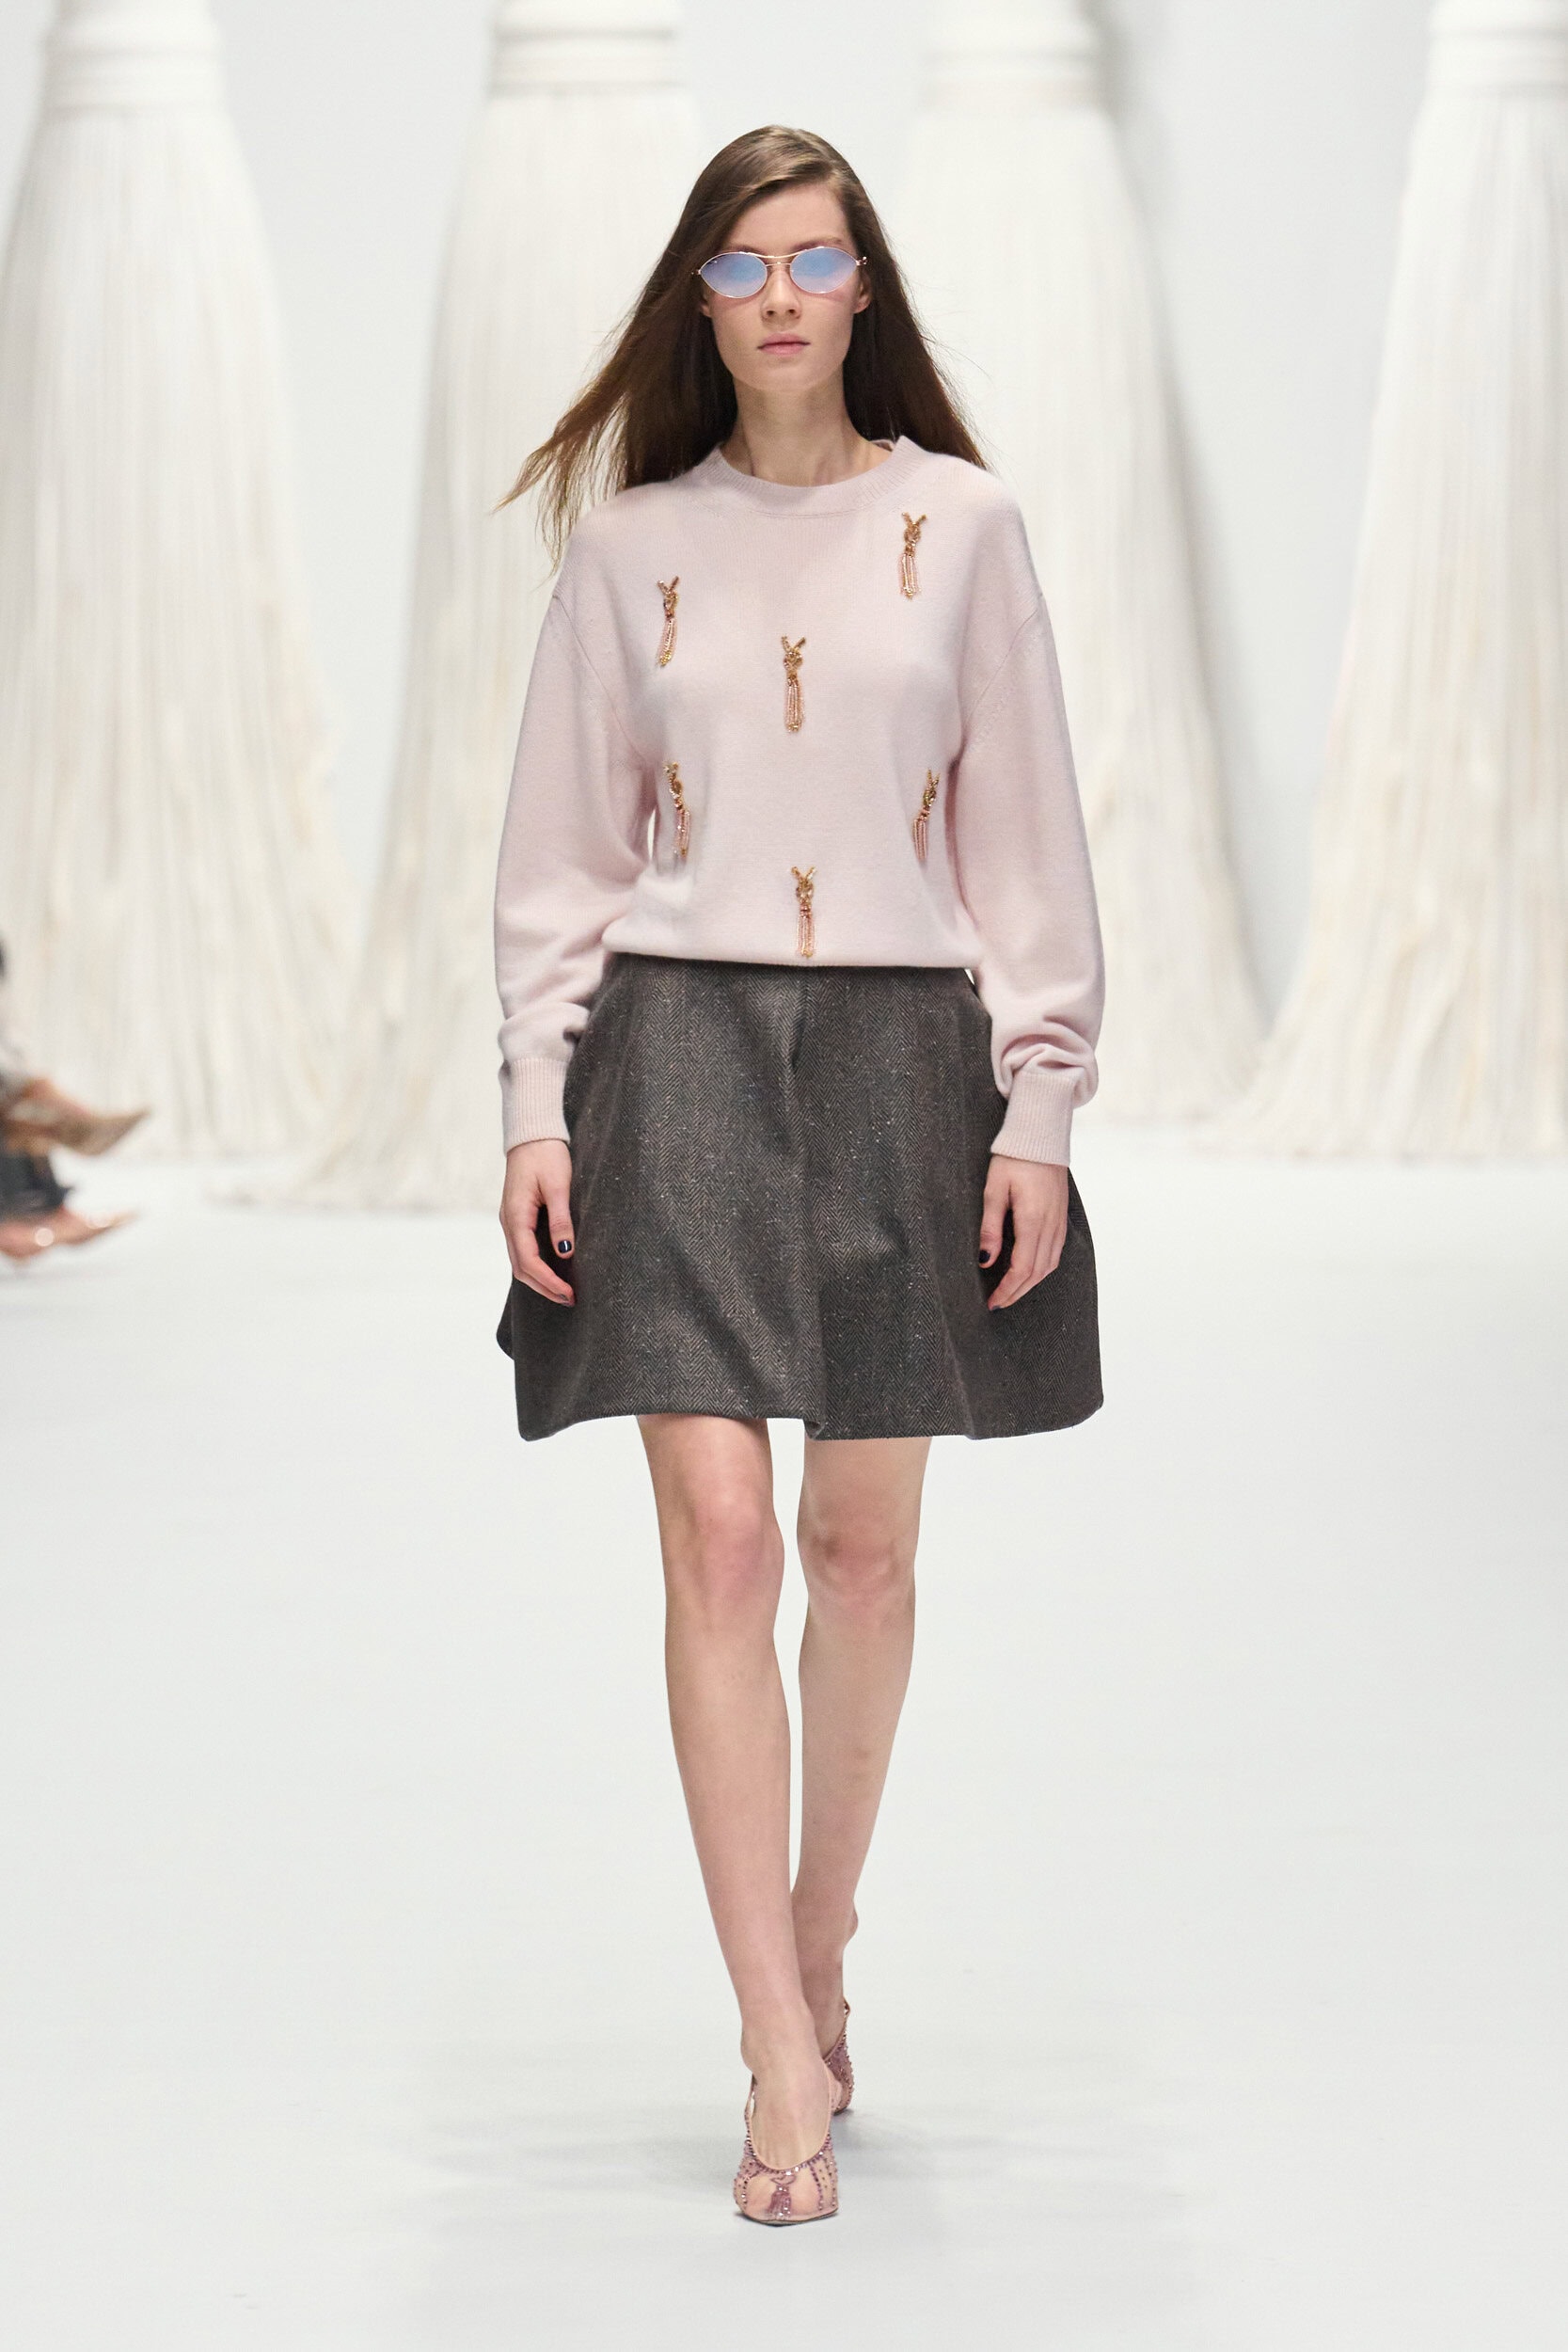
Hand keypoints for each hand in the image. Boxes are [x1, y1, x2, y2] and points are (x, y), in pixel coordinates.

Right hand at [500, 1139, 574, 1305]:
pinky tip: (552, 1271)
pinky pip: (522, 1249)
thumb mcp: (558, 1186)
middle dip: (544, 1287)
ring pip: (520, 1261)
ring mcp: (511, 1220)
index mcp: (516, 1216)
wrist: (531, 1134)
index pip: (528, 1260)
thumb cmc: (546, 1155)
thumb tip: (565, 1252)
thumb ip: (561, 1219)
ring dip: (540, 1280)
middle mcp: (508, 1222)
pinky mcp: (517, 1216)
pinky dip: (536, 1266)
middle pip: (521, 1267)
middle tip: (570, 1299)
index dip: (548, 1281)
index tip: (568, 1293)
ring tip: (563, 1291)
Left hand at [979, 1154, 1067, 1310]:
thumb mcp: (994, 1190)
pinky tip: (1028, 1273)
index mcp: (1033, 1220)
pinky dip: (1041, 1270)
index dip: (1007, 1289)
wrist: (1041, 1138)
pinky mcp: (1061, 1218)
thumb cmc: (1013, 1160)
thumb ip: (990, 1228)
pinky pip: (1055, 1253)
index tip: (992, 1301)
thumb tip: (984, 1260)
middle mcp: (1050, 1226)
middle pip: (1036, 1273)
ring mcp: (1059, 1223)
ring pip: (1049, 1266)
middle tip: (997, 1304)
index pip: (1022, 1268)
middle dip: (1016, 1293)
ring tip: (1010, 1293)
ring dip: (1029, 1284)